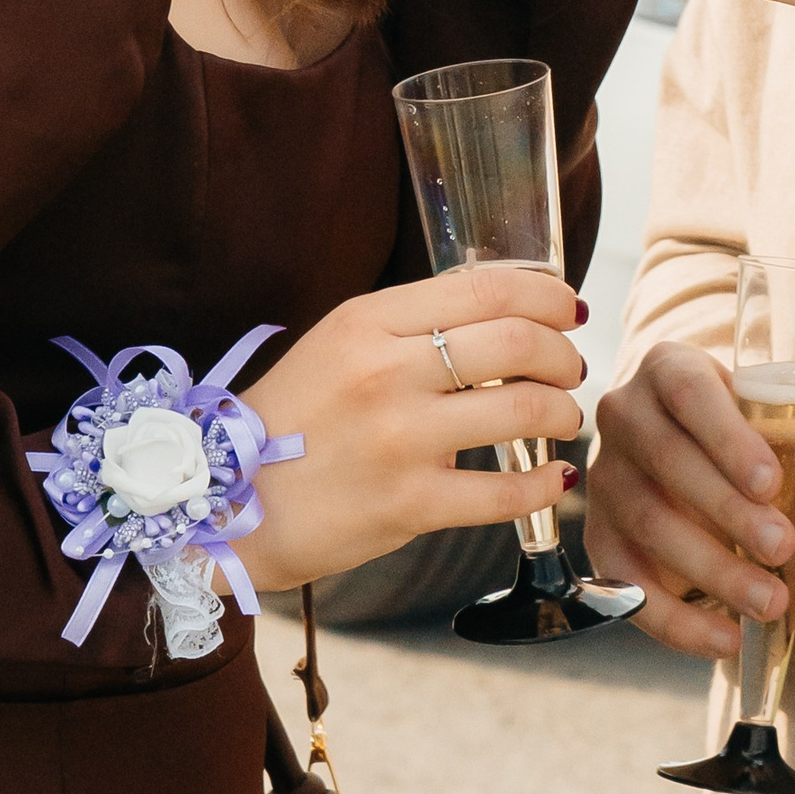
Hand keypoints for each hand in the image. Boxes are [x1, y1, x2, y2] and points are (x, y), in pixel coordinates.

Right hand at [235, 267, 586, 591]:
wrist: (224, 502)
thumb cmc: (290, 420)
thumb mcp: (338, 344)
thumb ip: (410, 325)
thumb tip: (503, 313)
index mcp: (369, 322)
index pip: (486, 289)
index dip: (545, 296)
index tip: (568, 310)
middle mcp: (387, 373)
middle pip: (517, 344)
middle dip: (562, 355)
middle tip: (570, 368)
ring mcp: (399, 440)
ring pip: (523, 411)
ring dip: (561, 412)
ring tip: (562, 418)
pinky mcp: (408, 504)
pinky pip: (504, 492)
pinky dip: (544, 483)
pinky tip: (553, 476)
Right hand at [586, 340, 794, 662]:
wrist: (680, 444)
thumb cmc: (740, 434)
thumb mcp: (780, 429)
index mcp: (669, 369)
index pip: (689, 392)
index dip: (727, 437)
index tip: (772, 482)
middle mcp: (625, 415)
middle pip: (668, 461)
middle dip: (727, 512)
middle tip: (784, 549)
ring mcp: (605, 477)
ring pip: (647, 523)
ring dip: (711, 570)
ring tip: (770, 602)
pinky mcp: (598, 535)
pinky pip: (626, 582)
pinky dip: (674, 619)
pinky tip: (724, 639)